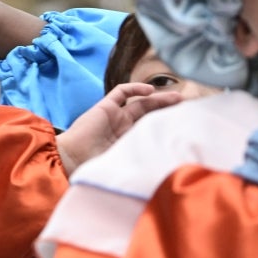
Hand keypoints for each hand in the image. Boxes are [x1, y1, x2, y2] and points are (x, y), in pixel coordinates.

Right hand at [56, 82, 182, 173]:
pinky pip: (121, 92)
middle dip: (167, 109)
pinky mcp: (104, 107)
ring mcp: (114, 116)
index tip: (186, 124)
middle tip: (186, 106)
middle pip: (150, 113)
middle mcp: (122, 128)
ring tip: (177, 97)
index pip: (152, 128)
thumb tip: (168, 168)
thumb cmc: (93, 168)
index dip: (167, 123)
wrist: (70, 161)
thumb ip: (143, 162)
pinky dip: (135, 88)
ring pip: (140, 102)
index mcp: (128, 142)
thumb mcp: (125, 164)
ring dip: (159, 98)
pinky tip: (150, 90)